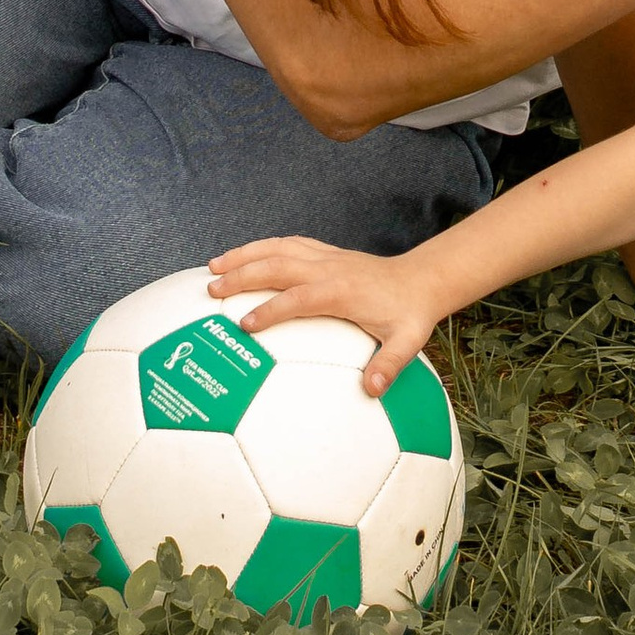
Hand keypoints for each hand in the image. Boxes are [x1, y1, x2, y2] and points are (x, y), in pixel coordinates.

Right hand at [207, 236, 443, 392]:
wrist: (422, 279)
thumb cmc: (410, 314)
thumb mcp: (406, 342)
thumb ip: (388, 366)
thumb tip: (371, 390)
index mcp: (341, 291)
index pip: (298, 298)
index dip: (271, 310)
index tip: (244, 324)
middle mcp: (329, 268)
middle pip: (278, 264)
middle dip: (243, 275)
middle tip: (212, 290)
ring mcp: (326, 257)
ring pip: (278, 248)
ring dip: (245, 254)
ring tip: (214, 265)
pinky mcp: (325, 253)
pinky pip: (288, 244)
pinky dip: (262, 247)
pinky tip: (244, 256)